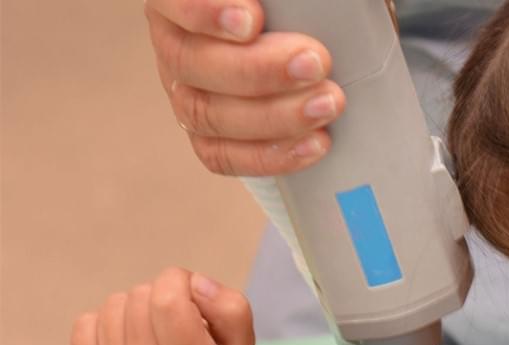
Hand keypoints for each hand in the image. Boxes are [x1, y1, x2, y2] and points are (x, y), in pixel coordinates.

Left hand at [70, 268, 254, 344]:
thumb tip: (192, 280)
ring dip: (136, 310)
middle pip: (141, 295)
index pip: (166, 296)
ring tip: (155, 338)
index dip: (180, 281)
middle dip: (162, 298)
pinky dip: (107, 324)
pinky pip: (85, 322)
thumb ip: (230, 307)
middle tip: (177, 327)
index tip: (193, 298)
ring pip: (114, 304)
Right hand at [145, 0, 345, 175]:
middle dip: (259, 70)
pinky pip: (224, 155)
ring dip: (276, 116)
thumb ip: (282, 5)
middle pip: (191, 64)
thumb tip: (267, 13)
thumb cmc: (293, 15)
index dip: (204, 12)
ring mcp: (186, 94)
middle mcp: (174, 45)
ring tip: (327, 104)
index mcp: (179, 2)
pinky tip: (315, 143)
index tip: (252, 20)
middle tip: (314, 64)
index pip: (172, 2)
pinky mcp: (206, 137)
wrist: (304, 56)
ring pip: (207, 115)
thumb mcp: (281, 6)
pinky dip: (272, 154)